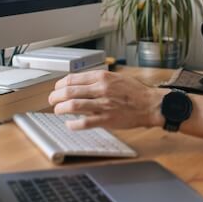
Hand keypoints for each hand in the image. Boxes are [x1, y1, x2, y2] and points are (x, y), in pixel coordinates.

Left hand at [48, 70, 168, 129]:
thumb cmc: (135, 92)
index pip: (72, 78)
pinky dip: (73, 124)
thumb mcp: (116, 78)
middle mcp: (101, 89)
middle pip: (69, 91)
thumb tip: (80, 84)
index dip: (60, 84)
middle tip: (52, 100)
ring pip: (73, 106)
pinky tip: (70, 124)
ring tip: (58, 110)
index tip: (57, 88)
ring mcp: (103, 105)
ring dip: (60, 109)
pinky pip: (84, 123)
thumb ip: (99, 80)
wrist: (150, 104)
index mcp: (102, 77)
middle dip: (55, 96)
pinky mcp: (107, 119)